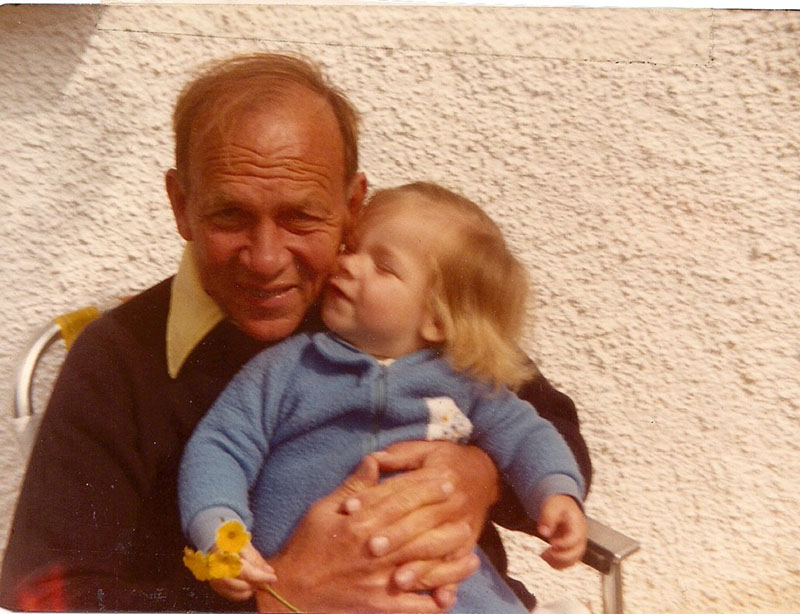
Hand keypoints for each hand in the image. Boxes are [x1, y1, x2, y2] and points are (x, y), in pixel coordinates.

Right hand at [208, 542, 275, 601]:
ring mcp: (214, 579)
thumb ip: (256, 559)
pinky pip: (231, 595)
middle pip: (241, 584)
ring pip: (236, 592)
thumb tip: (269, 572)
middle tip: (266, 579)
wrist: (212, 540)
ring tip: (257, 580)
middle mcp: (217, 569)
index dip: (261, 577)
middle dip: (256, 583)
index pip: (246, 572)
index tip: (273, 578)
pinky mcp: (215, 585)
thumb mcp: (244, 543)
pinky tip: (249, 585)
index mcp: (226, 556)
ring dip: (250, 588)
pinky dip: (242, 593)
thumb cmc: (230, 539)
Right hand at [260, 455, 470, 612]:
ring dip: (451, 563)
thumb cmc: (306, 545)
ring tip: (471, 556)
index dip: (427, 491)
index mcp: (360, 524)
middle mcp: (374, 552)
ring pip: (425, 570)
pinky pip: (414, 606)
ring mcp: (379, 582)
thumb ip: (354, 487)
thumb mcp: (323, 509)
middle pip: (420, 534)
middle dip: (446, 523)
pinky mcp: (380, 606)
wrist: (290, 590)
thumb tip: (375, 461)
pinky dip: (435, 602)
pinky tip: (451, 595)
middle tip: (466, 513)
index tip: (447, 481)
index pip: (402, 502)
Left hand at [343, 441, 498, 601]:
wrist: (487, 474)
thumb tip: (371, 460)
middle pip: (420, 520)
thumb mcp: (424, 450)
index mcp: (437, 475)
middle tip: (371, 548)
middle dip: (395, 535)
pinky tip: (434, 598)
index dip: (374, 498)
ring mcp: (462, 524)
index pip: (402, 489)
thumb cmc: (447, 461)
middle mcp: (452, 501)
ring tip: (398, 580)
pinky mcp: (468, 544)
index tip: (349, 508)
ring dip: (419, 565)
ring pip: (438, 547)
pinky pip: (456, 566)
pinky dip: (446, 582)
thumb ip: (397, 457)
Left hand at [537, 495, 586, 569]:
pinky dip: (557, 564)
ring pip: (572, 561)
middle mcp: (580, 538)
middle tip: (543, 553)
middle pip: (576, 553)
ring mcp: (577, 545)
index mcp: (578, 525)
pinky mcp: (571, 550)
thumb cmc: (558, 505)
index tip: (551, 543)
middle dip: (560, 556)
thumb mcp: (552, 506)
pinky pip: (567, 562)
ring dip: (557, 562)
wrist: (564, 506)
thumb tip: (543, 533)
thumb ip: (548, 517)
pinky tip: (544, 557)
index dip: (564, 544)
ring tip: (542, 556)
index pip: (575, 539)